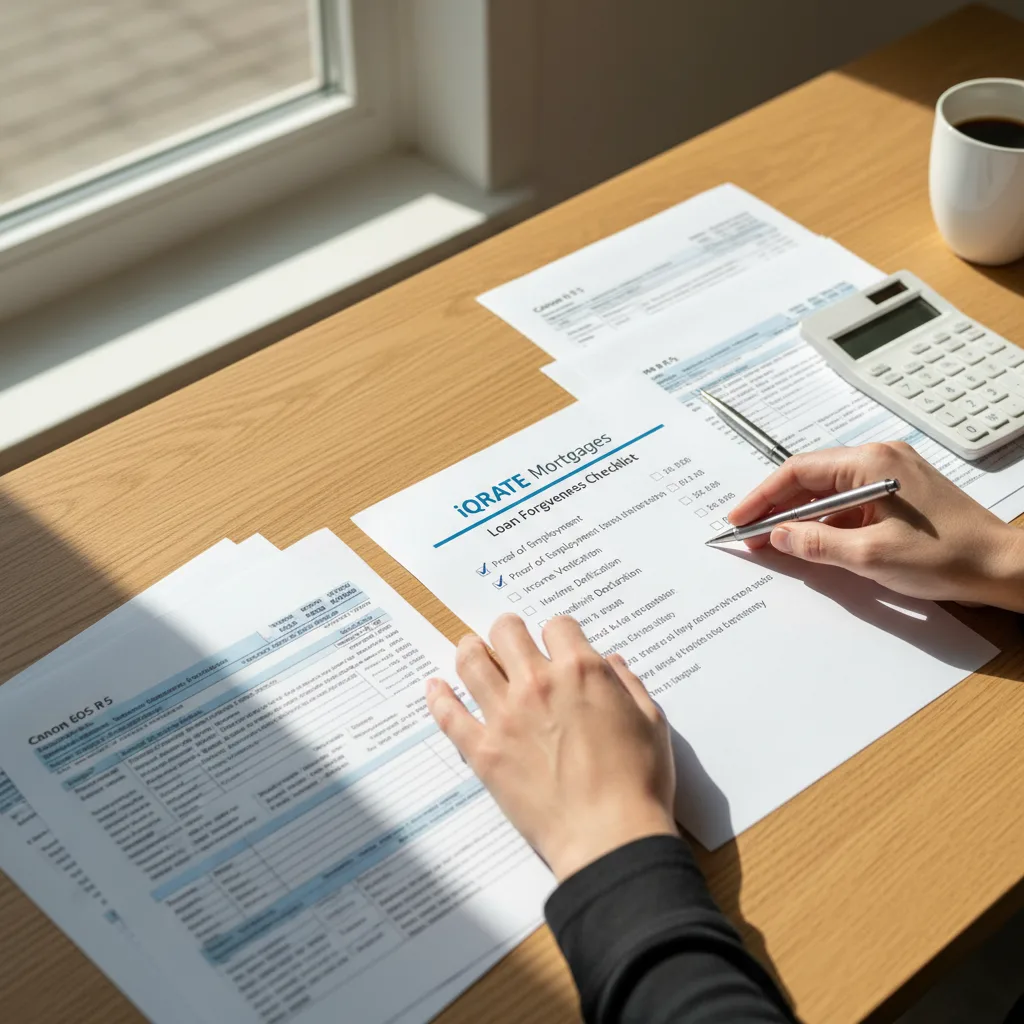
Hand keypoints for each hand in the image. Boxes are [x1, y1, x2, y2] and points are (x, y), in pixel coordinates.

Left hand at [425, 614, 677, 880]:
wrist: (609, 836)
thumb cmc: (638, 783)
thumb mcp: (650, 723)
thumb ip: (629, 686)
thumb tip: (613, 664)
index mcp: (582, 671)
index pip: (558, 627)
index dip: (559, 632)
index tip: (558, 643)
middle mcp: (538, 683)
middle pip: (507, 632)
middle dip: (509, 630)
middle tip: (508, 637)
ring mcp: (505, 716)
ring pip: (471, 662)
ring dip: (470, 650)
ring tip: (471, 649)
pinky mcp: (483, 751)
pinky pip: (449, 715)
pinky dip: (438, 697)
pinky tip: (435, 687)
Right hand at [729, 441, 1023, 610]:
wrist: (1002, 566)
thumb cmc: (946, 556)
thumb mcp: (869, 555)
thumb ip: (815, 543)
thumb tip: (778, 536)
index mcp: (870, 463)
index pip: (799, 472)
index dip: (763, 497)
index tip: (739, 519)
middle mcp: (879, 460)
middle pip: (811, 479)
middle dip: (777, 507)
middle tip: (749, 534)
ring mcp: (892, 476)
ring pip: (830, 493)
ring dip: (801, 517)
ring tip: (774, 542)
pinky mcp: (900, 495)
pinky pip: (850, 503)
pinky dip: (827, 523)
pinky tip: (812, 542)